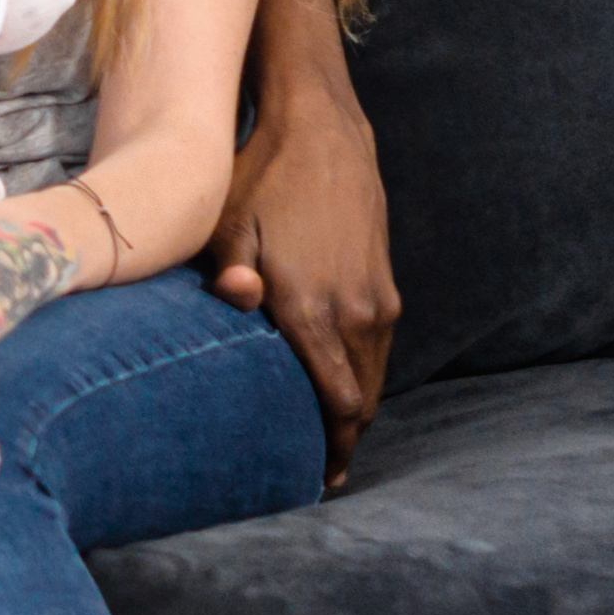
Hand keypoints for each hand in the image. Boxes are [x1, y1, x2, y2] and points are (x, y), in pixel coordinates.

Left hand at [211, 87, 399, 483]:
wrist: (321, 133)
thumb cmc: (259, 180)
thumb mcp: (227, 224)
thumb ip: (229, 273)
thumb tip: (238, 301)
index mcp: (313, 309)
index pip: (337, 404)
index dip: (330, 448)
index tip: (316, 481)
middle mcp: (355, 312)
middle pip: (361, 401)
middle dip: (343, 441)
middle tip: (319, 473)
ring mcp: (377, 298)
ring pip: (375, 377)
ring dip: (356, 409)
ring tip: (330, 439)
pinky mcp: (385, 282)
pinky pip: (379, 348)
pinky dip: (364, 375)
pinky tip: (341, 386)